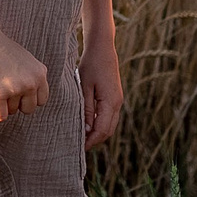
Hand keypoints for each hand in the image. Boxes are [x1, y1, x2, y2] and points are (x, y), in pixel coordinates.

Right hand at [0, 30, 48, 121]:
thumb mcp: (26, 60)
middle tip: (8, 96)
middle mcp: (31, 82)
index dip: (30, 99)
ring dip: (5, 105)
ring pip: (13, 111)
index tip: (21, 97)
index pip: (42, 100)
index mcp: (40, 73)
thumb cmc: (1, 48)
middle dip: (19, 105)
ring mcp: (15, 88)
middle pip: (29, 109)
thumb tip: (31, 97)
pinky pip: (1, 115)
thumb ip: (32, 77)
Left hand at [79, 27, 123, 147]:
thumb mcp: (84, 87)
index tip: (79, 147)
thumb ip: (86, 109)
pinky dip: (100, 124)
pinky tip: (87, 123)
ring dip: (98, 132)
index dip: (91, 141)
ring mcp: (118, 101)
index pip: (102, 130)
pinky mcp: (115, 97)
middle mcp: (117, 104)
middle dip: (95, 140)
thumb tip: (86, 129)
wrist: (102, 49)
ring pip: (110, 125)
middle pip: (108, 131)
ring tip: (81, 136)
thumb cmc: (90, 65)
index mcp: (110, 102)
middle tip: (78, 144)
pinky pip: (109, 117)